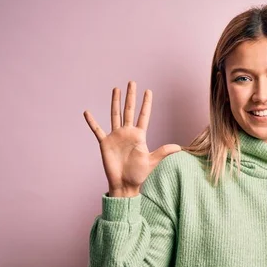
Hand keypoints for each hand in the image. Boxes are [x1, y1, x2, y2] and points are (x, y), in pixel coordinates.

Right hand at [83, 81, 180, 195]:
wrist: (125, 184)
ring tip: (116, 89)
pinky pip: (97, 130)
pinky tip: (87, 112)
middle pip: (129, 110)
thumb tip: (179, 147)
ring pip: (115, 115)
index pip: (143, 116)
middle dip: (131, 96)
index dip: (146, 104)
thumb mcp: (152, 161)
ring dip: (115, 102)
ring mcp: (116, 137)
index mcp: (139, 136)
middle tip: (132, 82)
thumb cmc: (139, 174)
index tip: (148, 91)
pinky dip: (92, 122)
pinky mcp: (105, 143)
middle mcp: (127, 133)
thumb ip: (164, 152)